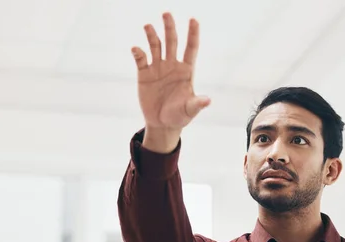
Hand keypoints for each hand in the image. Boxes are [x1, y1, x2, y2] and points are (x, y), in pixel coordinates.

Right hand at [131, 13, 210, 152]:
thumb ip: (197, 104)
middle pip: (172, 42)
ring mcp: (158, 68)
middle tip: (166, 13)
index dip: (192, 34)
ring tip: (148, 26)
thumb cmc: (179, 116)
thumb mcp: (189, 110)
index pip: (191, 48)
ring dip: (152, 35)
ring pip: (155, 46)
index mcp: (186, 71)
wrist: (162, 124)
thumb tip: (208, 100)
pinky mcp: (144, 74)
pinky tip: (136, 49)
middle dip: (170, 28)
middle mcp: (172, 65)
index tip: (194, 20)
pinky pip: (141, 59)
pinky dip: (138, 53)